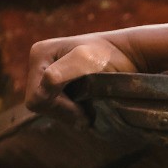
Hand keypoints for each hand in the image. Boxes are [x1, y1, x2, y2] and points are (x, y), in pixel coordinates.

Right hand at [25, 33, 141, 120]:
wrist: (131, 57)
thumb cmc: (111, 57)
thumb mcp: (85, 61)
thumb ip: (60, 73)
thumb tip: (43, 85)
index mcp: (39, 54)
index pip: (36, 98)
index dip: (59, 108)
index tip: (84, 109)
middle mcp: (40, 64)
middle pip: (39, 105)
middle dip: (64, 112)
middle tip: (88, 113)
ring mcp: (48, 76)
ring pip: (48, 109)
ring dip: (69, 114)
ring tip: (89, 109)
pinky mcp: (60, 87)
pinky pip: (57, 109)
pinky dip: (72, 113)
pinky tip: (87, 109)